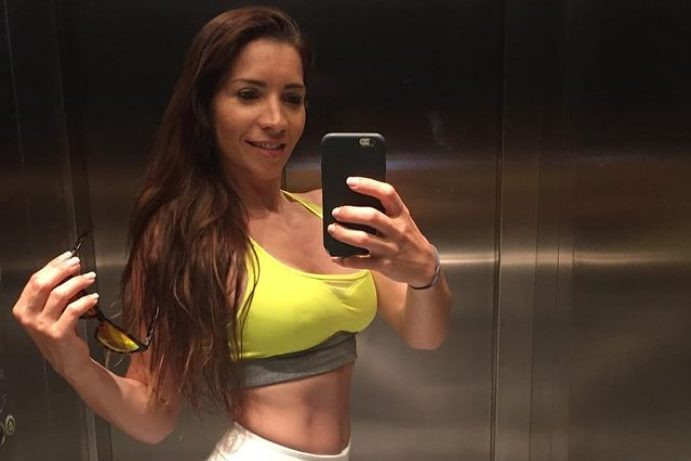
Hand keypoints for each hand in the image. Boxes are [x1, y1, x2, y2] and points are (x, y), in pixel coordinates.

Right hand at [12, 251, 99, 377]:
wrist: (67, 361)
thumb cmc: (60, 332)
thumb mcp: (49, 312)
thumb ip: (54, 292)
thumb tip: (70, 268)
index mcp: (22, 308)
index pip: (35, 280)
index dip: (53, 265)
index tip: (68, 256)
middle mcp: (28, 317)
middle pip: (44, 284)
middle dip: (63, 270)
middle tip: (79, 264)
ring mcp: (42, 326)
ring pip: (60, 295)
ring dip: (78, 282)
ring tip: (91, 278)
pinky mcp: (58, 334)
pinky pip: (73, 310)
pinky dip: (86, 301)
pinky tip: (95, 297)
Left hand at [327, 176, 436, 286]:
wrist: (425, 266)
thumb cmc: (409, 239)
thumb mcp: (404, 220)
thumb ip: (386, 211)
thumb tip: (355, 201)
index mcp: (401, 214)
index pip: (387, 193)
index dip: (368, 185)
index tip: (350, 182)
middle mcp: (397, 230)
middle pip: (372, 216)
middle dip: (350, 212)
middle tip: (336, 211)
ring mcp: (390, 248)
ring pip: (363, 239)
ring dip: (344, 234)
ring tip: (332, 229)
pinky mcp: (384, 265)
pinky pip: (361, 262)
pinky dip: (345, 259)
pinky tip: (336, 256)